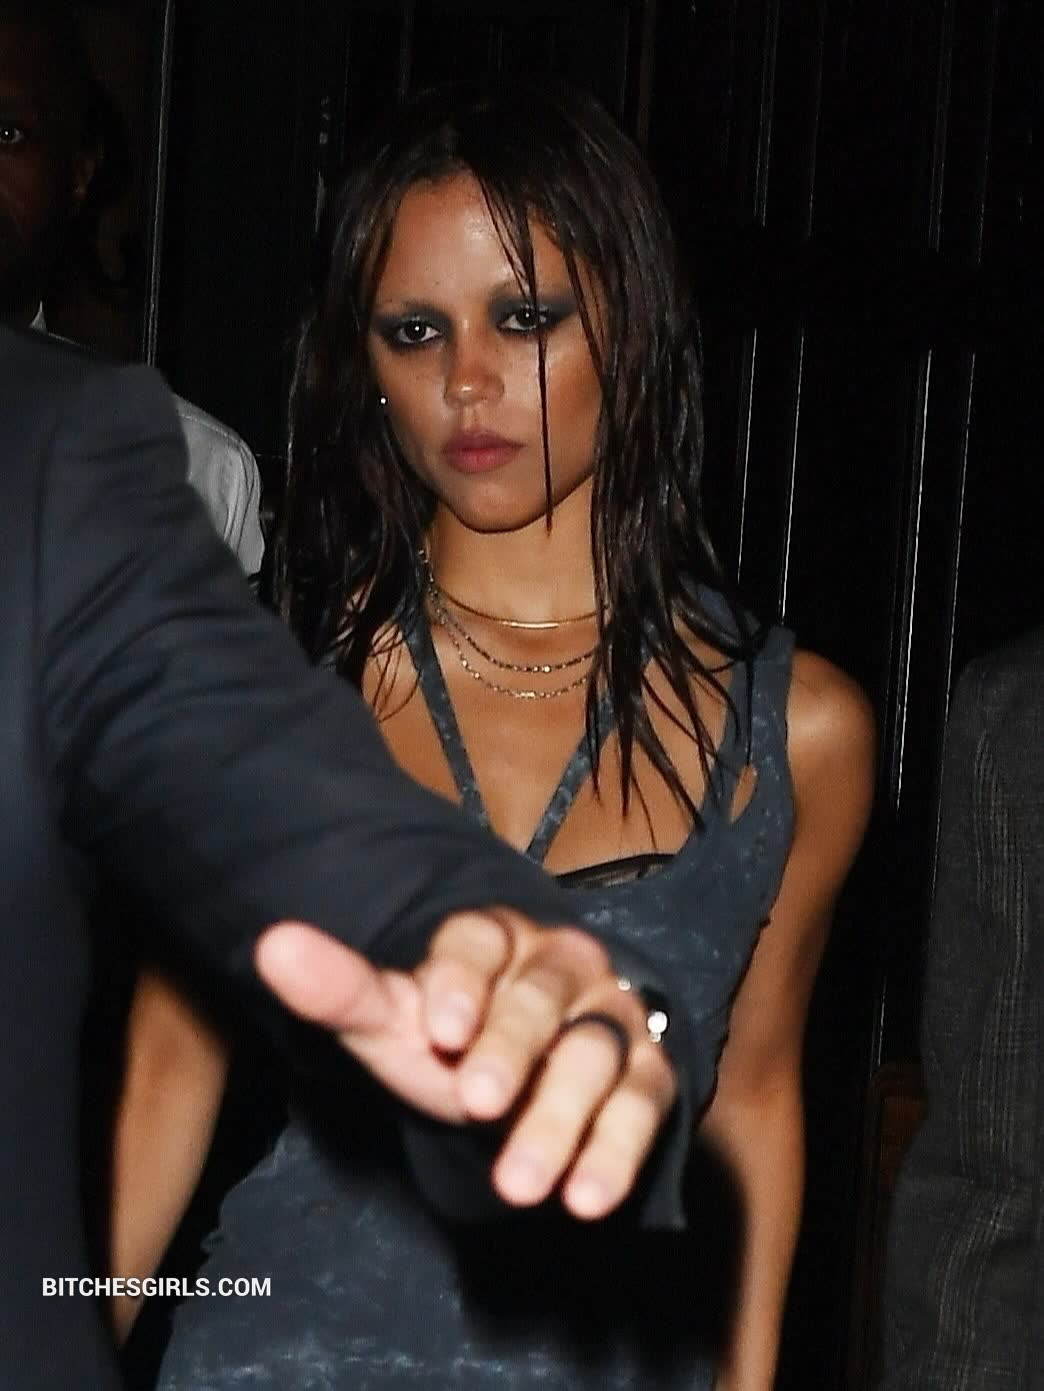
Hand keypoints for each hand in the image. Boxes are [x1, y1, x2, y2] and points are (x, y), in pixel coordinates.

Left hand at [254, 912, 675, 1219]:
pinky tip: (586, 1200)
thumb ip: (340, 988)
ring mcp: (610, 1018)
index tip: (438, 1030)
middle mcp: (561, 966)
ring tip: (518, 1186)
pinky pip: (642, 1103)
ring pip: (593, 1055)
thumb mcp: (393, 1019)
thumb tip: (272, 945)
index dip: (460, 980)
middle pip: (542, 996)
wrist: (526, 1070)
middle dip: (511, 1049)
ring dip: (559, 1118)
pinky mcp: (646, 1072)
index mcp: (496, 938)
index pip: (481, 941)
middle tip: (475, 1104)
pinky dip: (617, 1151)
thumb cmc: (451, 1038)